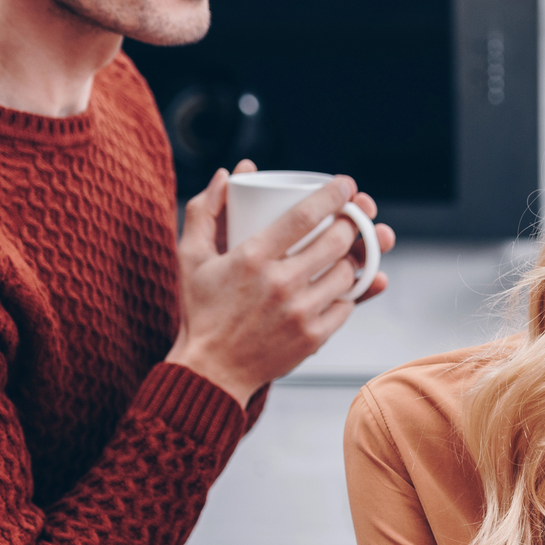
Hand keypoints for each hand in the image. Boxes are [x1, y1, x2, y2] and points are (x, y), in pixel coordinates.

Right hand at [165, 164, 396, 404]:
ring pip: (349, 273)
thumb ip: (205, 210)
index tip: (346, 185)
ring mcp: (300, 313)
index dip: (334, 194)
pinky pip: (347, 306)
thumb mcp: (191, 256)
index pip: (305, 215)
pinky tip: (340, 285)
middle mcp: (279, 283)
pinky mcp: (313, 338)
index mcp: (251, 257)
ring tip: (344, 252)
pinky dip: (349, 293)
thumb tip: (228, 173)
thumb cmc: (202, 310)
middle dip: (353, 222)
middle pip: (337, 240)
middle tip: (353, 217)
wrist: (211, 371)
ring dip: (354, 258)